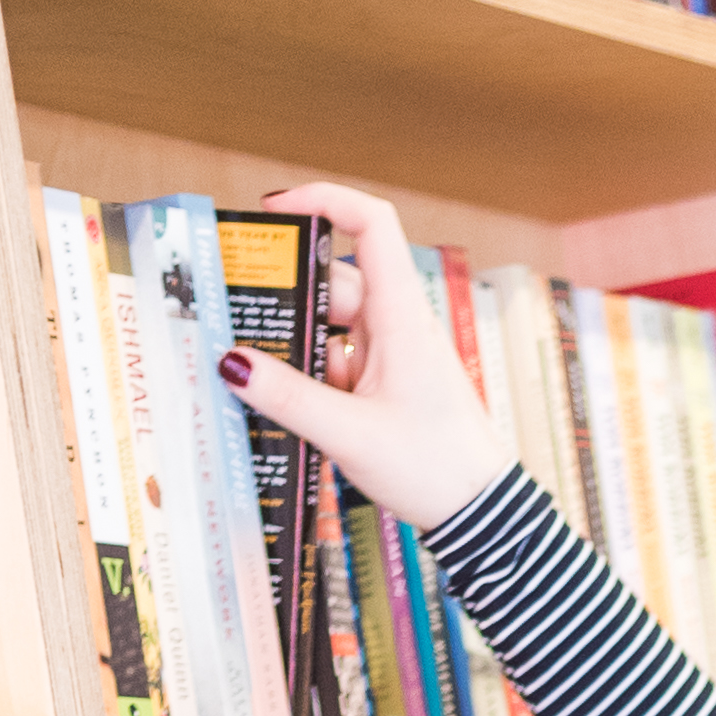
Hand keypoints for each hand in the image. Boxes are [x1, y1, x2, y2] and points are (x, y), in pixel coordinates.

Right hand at [228, 180, 503, 534]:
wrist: (482, 516)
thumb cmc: (436, 469)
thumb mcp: (351, 434)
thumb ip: (288, 397)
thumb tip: (232, 363)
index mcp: (402, 315)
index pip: (370, 223)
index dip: (323, 200)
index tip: (274, 210)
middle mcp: (398, 325)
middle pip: (333, 281)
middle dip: (286, 292)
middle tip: (235, 308)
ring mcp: (392, 355)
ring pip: (331, 326)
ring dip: (294, 342)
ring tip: (250, 367)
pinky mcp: (386, 385)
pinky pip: (337, 362)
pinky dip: (309, 374)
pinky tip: (280, 399)